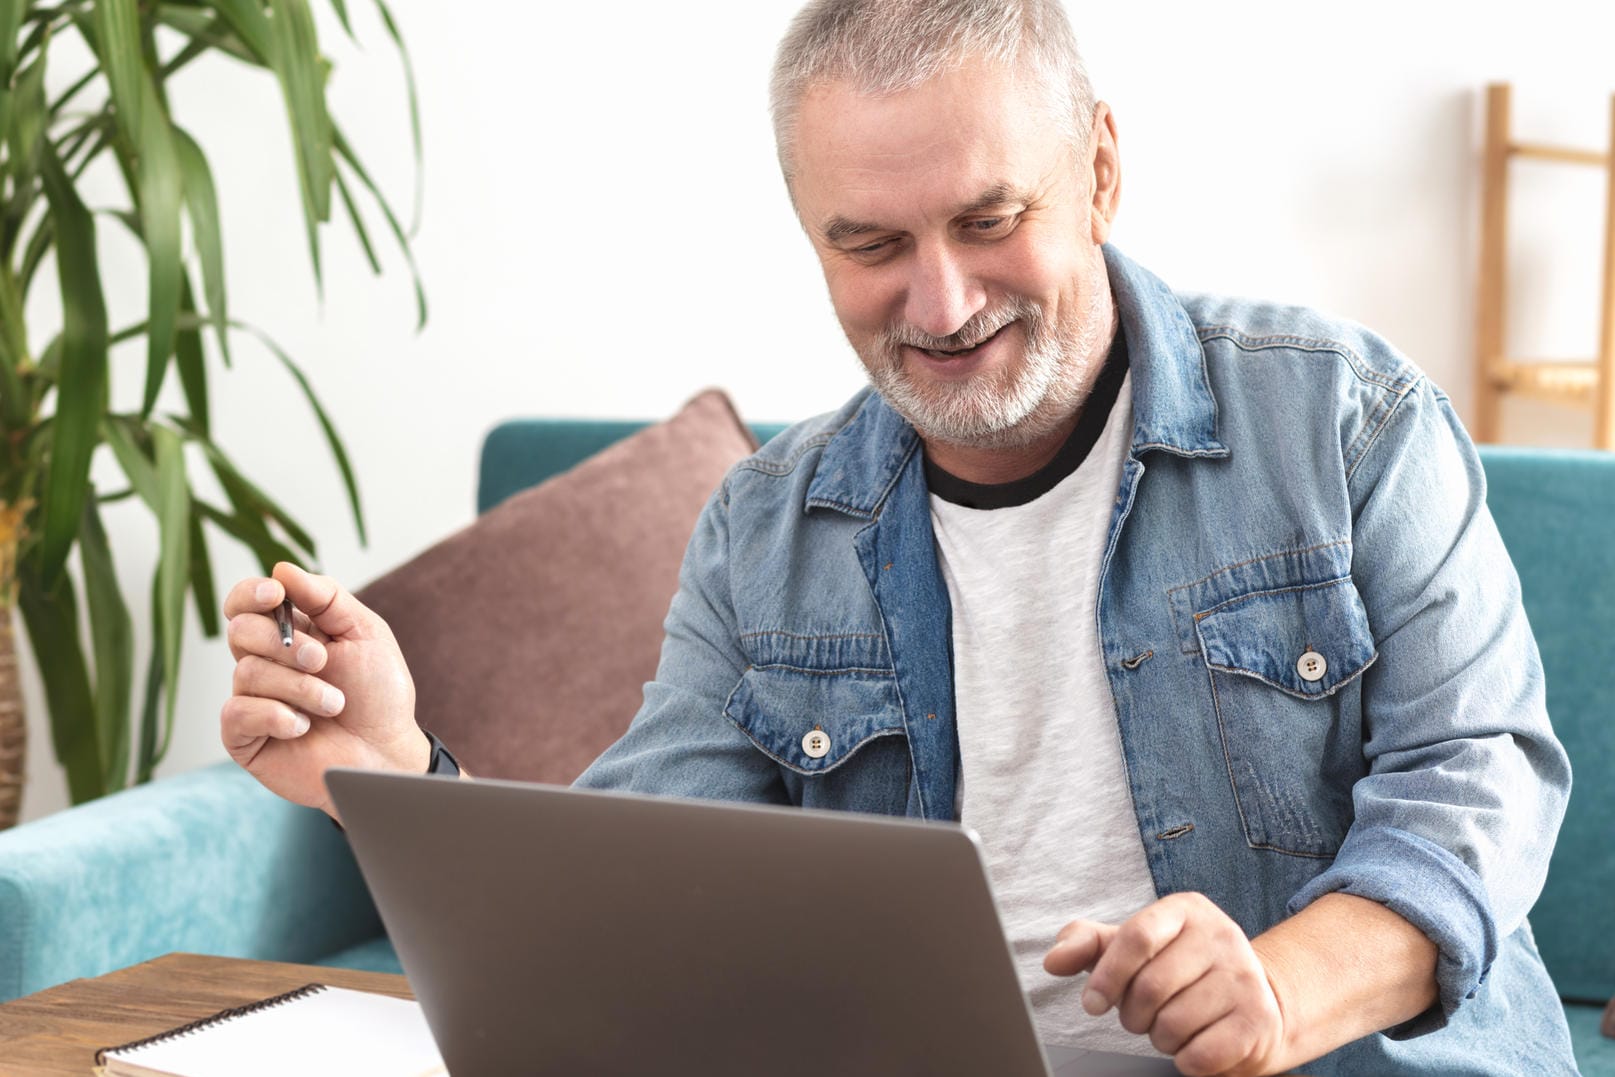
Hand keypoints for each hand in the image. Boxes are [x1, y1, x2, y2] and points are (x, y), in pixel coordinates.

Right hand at [220, 562, 428, 817]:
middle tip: (322, 661)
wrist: (387, 753)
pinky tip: (302, 726)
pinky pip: (236, 713)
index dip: (251, 593)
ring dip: (298, 687)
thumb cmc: (379, 694)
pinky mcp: (245, 738)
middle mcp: (264, 663)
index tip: (275, 595)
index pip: (246, 602)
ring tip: (333, 704)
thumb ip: (326, 597)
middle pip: (240, 631)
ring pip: (246, 673)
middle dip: (284, 644)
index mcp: (289, 634)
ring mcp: (252, 700)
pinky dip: (274, 716)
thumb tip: (280, 569)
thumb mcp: (365, 633)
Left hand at [1044, 892, 1288, 1076]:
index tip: (1092, 1003)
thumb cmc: (1178, 971)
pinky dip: (1185, 1060)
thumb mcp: (1132, 948)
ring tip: (1171, 1025)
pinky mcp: (1258, 1020)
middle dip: (1133, 1014)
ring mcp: (1245, 978)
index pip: (1137, 937)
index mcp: (1186, 910)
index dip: (1107, 976)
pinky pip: (1200, 1055)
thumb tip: (1053, 960)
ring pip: (1173, 1024)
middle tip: (1141, 1016)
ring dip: (1159, 1037)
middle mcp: (1221, 936)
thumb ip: (1087, 945)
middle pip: (1151, 986)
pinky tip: (1194, 1043)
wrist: (1254, 1002)